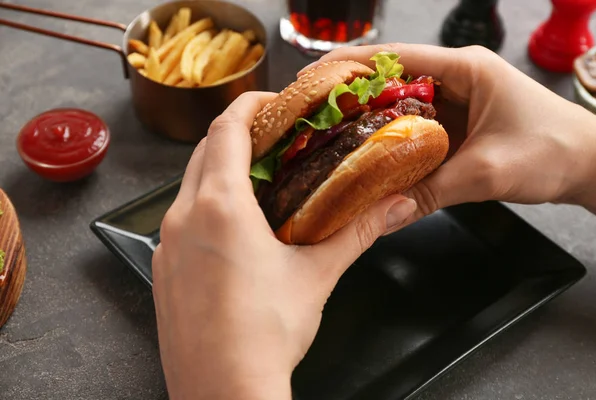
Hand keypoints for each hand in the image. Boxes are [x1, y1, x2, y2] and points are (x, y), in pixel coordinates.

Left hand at [151, 92, 416, 398]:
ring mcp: (166, 245)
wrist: (223, 393)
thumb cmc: (263, 337)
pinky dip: (205, 207)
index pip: (226, 129)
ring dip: (220, 173)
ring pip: (189, 186)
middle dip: (237, 136)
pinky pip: (181, 221)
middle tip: (272, 140)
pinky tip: (234, 230)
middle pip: (205, 152)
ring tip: (259, 182)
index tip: (271, 102)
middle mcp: (183, 219)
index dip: (249, 105)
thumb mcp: (316, 275)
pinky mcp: (163, 270)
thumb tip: (391, 205)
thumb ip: (356, 231)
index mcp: (220, 207)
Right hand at [300, 44, 595, 222]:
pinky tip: (369, 158)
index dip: (349, 65)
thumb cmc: (554, 151)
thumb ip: (432, 192)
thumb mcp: (486, 172)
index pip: (394, 57)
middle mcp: (455, 78)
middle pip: (389, 80)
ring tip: (330, 139)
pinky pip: (414, 129)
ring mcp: (455, 102)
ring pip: (399, 106)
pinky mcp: (457, 125)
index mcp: (464, 68)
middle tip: (313, 117)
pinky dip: (390, 142)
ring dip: (368, 122)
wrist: (590, 165)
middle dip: (350, 95)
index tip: (314, 79)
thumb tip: (384, 214)